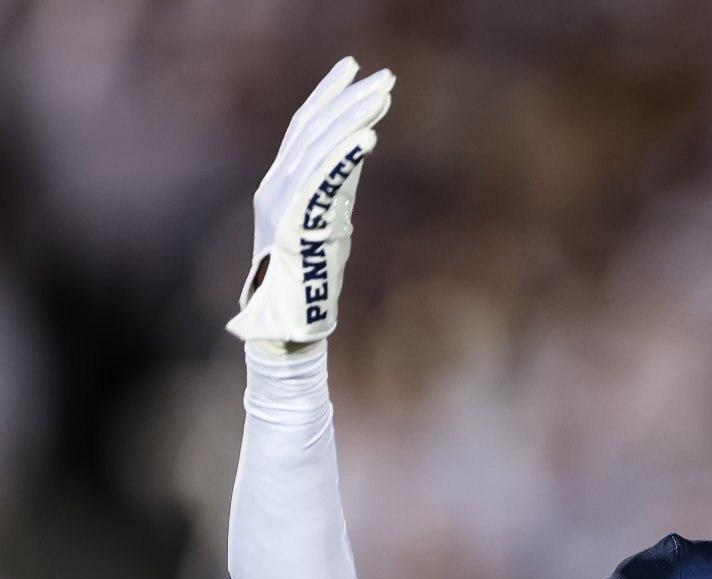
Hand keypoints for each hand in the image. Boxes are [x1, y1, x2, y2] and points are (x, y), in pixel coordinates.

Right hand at [226, 57, 394, 348]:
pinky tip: (368, 136)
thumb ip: (337, 187)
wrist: (288, 326)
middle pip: (313, 128)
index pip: (303, 127)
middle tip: (384, 74)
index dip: (328, 95)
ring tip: (383, 94)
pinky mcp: (294, 225)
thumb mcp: (329, 223)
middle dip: (350, 98)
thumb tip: (357, 149)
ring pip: (318, 148)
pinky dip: (343, 156)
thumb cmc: (312, 282)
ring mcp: (282, 206)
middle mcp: (276, 188)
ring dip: (352, 117)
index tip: (354, 70)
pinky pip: (320, 182)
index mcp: (280, 185)